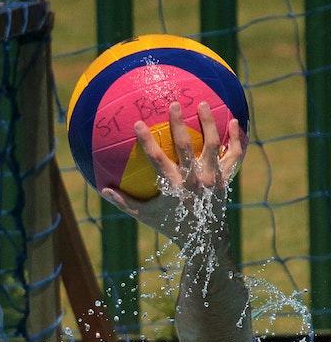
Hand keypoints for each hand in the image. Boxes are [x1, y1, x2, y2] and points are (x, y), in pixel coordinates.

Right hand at [101, 101, 243, 250]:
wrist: (205, 237)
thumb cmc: (171, 224)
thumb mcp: (145, 215)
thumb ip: (124, 202)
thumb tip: (103, 189)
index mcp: (173, 186)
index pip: (157, 159)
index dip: (147, 141)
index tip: (138, 123)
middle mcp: (194, 179)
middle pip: (186, 145)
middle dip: (179, 123)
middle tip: (174, 103)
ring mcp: (213, 177)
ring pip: (213, 144)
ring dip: (208, 122)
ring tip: (203, 103)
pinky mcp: (227, 178)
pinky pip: (236, 154)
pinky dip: (237, 137)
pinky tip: (235, 120)